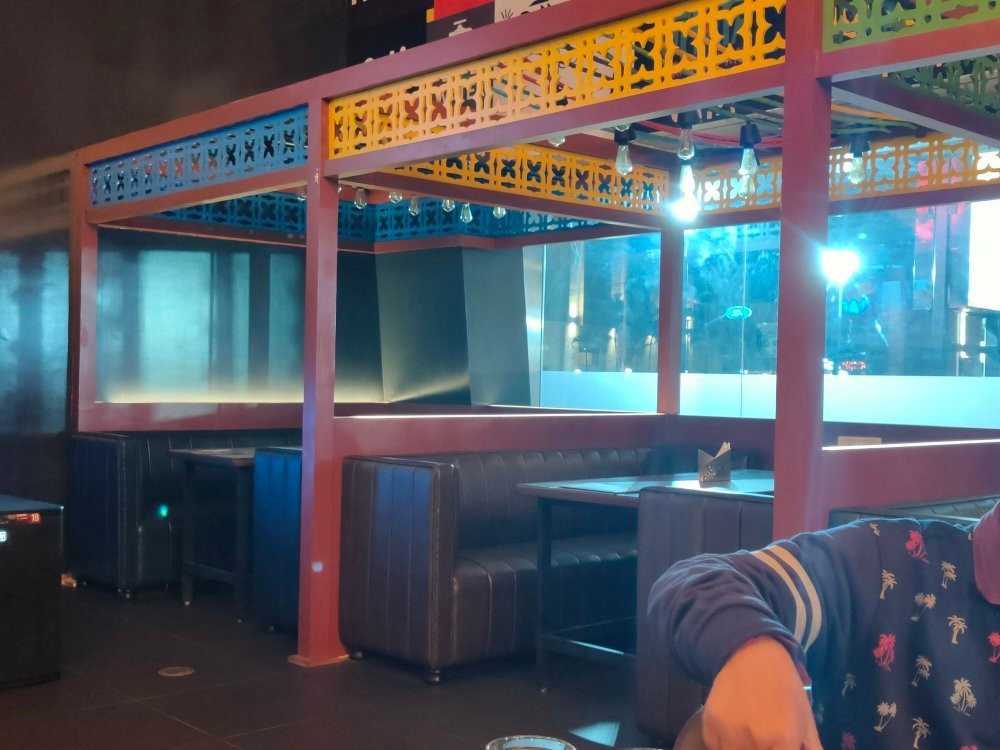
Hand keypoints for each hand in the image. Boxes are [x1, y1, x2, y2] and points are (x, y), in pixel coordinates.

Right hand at [701, 637, 820, 749]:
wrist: (752, 655)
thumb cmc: (784, 687)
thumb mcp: (805, 720)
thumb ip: (811, 748)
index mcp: (783, 740)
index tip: (776, 746)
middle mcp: (755, 740)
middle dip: (761, 749)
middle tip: (763, 739)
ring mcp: (729, 733)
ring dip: (741, 748)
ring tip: (748, 736)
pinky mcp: (710, 724)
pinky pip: (715, 747)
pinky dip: (722, 744)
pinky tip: (732, 729)